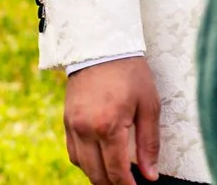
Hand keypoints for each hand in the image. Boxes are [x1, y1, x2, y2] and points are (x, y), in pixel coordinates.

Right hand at [63, 58, 160, 182]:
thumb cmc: (130, 72)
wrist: (101, 46)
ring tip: (116, 175)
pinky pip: (73, 153)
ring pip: (83, 166)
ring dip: (98, 175)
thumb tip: (150, 174)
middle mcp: (86, 130)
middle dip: (113, 184)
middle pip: (97, 174)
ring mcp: (73, 126)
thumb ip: (149, 142)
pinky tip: (99, 160)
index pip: (116, 171)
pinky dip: (86, 162)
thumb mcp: (149, 104)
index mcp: (109, 126)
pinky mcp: (66, 121)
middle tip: (128, 183)